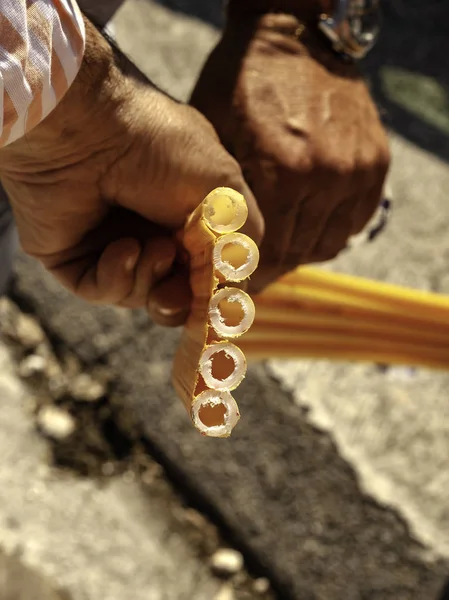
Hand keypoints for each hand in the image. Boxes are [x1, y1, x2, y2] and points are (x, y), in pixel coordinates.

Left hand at [0, 20, 262, 325]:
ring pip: (140, 294)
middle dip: (180, 298)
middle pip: (174, 290)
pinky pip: (102, 290)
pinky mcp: (73, 256)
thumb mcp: (224, 190)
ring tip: (151, 247)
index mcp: (186, 213)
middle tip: (176, 293)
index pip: (205, 267)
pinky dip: (117, 277)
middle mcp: (149, 229)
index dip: (213, 291)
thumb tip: (235, 290)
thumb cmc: (160, 148)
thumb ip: (240, 242)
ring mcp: (109, 244)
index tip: (219, 309)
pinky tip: (121, 248)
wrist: (86, 128)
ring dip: (151, 277)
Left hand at [191, 12, 389, 289]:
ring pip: (327, 243)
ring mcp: (356, 170)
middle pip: (296, 252)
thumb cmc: (240, 85)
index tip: (236, 281)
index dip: (249, 272)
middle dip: (271, 267)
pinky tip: (307, 224)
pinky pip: (354, 222)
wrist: (293, 38)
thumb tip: (221, 250)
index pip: (266, 251)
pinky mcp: (376, 162)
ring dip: (300, 252)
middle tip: (255, 272)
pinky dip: (330, 230)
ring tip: (279, 249)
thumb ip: (223, 196)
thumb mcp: (214, 138)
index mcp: (281, 171)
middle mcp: (325, 176)